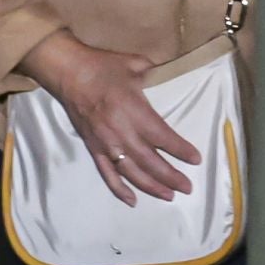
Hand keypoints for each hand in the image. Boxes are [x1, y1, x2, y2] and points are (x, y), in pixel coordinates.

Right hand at [19, 30, 200, 206]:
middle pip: (151, 162)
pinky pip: (107, 174)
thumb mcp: (136, 64)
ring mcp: (106, 144)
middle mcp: (122, 133)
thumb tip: (169, 74)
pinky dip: (120, 190)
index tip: (196, 160)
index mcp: (135, 112)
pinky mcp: (93, 149)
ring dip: (152, 187)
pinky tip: (133, 200)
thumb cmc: (104, 66)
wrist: (69, 73)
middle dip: (172, 177)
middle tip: (188, 187)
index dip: (181, 151)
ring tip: (169, 196)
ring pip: (132, 173)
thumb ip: (155, 73)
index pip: (163, 138)